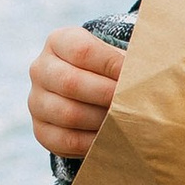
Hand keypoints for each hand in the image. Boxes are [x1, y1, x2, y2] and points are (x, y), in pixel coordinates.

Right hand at [29, 25, 123, 159]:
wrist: (90, 92)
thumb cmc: (110, 69)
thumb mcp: (115, 56)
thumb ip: (129, 61)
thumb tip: (148, 76)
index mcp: (59, 42)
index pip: (82, 51)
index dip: (111, 64)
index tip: (135, 75)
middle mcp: (40, 69)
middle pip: (71, 83)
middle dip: (107, 95)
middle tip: (131, 103)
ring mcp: (36, 101)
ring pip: (68, 114)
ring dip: (101, 119)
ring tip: (124, 120)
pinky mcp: (41, 130)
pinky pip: (66, 140)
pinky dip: (93, 142)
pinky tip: (112, 137)